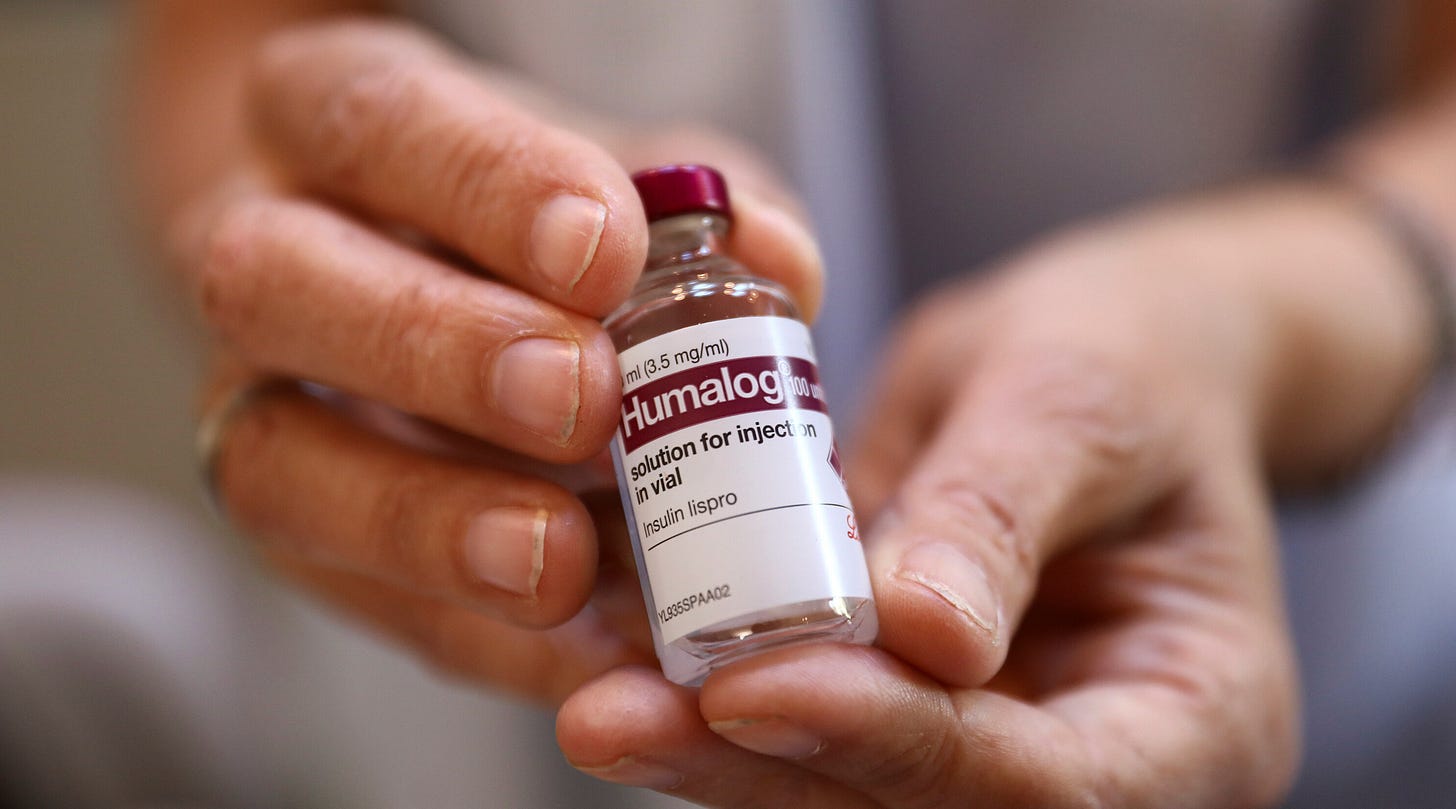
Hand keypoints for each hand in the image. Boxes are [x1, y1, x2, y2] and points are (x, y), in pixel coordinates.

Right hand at [175, 18, 820, 703]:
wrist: (417, 279)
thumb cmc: (530, 213)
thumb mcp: (617, 176)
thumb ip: (696, 212)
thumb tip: (779, 265)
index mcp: (331, 114)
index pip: (381, 121)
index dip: (487, 189)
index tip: (605, 249)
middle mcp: (263, 253)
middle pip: (275, 283)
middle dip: (436, 347)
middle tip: (582, 399)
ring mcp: (254, 404)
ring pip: (277, 463)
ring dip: (427, 523)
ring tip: (559, 559)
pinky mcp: (304, 537)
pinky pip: (363, 601)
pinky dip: (481, 635)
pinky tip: (584, 644)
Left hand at [556, 182, 1434, 806]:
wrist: (1101, 362)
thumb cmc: (1127, 365)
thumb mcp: (1080, 402)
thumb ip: (1003, 511)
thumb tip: (926, 635)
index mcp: (1195, 714)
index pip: (1044, 782)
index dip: (894, 742)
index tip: (756, 683)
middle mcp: (1090, 763)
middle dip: (763, 766)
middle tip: (617, 716)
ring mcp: (990, 750)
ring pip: (841, 792)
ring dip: (710, 749)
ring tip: (597, 692)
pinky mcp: (902, 714)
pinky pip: (803, 729)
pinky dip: (708, 699)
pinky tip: (620, 657)